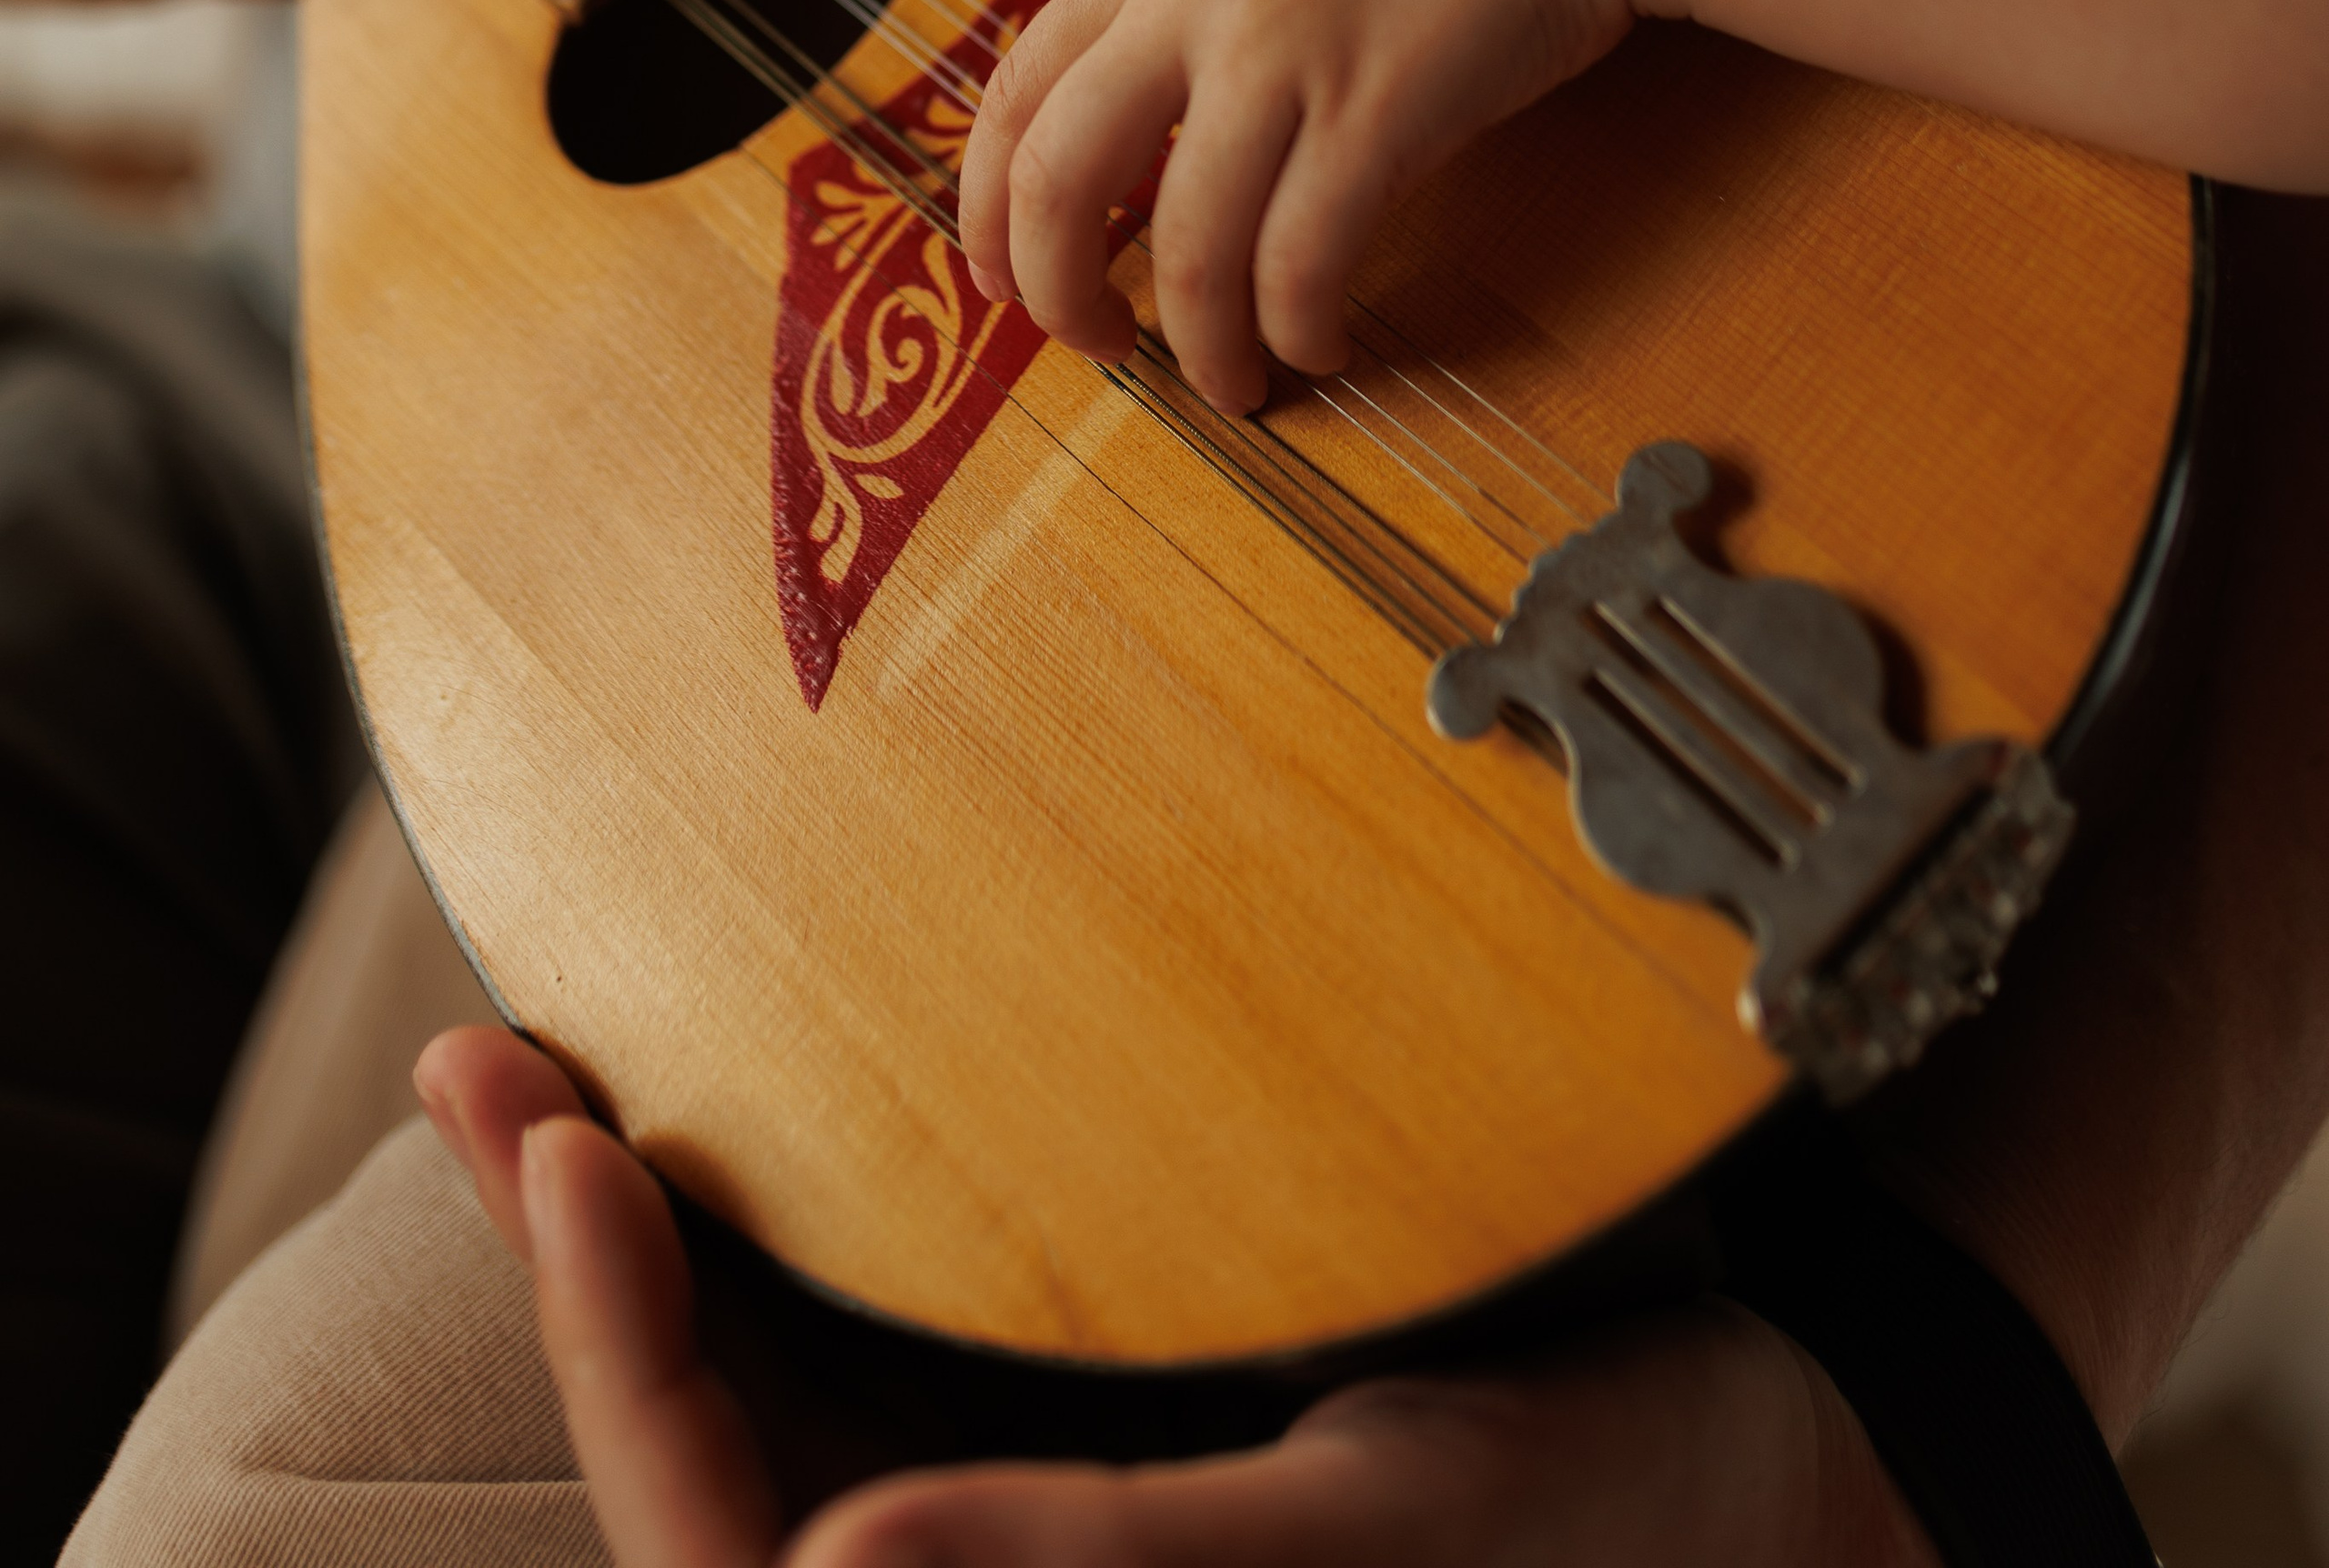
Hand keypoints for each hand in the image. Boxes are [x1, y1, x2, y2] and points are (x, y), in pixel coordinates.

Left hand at [415, 1025, 1931, 1567]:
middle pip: (711, 1504)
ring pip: (768, 1439)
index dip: (630, 1381)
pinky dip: (762, 1257)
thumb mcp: (1387, 1527)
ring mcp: (1035, 1557)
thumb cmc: (1613, 1523)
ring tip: (534, 1072)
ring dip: (640, 1270)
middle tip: (487, 1064)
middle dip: (582, 1295)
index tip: (572, 1147)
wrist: (1772, 1488)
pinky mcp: (1085, 1474)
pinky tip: (710, 1134)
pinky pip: (868, 1383)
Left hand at [958, 0, 1637, 411]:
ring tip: (1230, 379)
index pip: (1016, 82)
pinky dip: (1294, 326)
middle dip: (1057, 290)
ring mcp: (1288, 48)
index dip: (985, 199)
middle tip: (1095, 346)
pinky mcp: (1380, 105)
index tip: (1007, 280)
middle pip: (1058, 172)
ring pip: (1190, 243)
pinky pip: (1300, 259)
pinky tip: (1316, 343)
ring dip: (1198, 343)